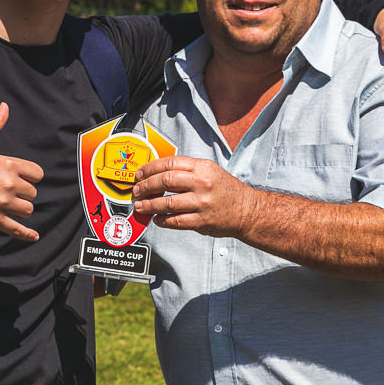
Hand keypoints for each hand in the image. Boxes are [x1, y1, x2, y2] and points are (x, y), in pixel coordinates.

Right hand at [0, 103, 43, 241]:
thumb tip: (4, 106)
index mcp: (8, 165)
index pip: (37, 173)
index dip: (30, 176)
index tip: (21, 177)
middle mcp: (8, 184)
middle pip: (32, 193)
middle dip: (24, 193)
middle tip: (9, 190)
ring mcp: (2, 204)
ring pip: (27, 210)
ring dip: (21, 209)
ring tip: (9, 205)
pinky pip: (16, 229)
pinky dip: (26, 234)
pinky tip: (34, 236)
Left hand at [132, 155, 256, 237]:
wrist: (247, 210)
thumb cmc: (225, 190)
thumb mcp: (209, 171)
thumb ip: (187, 170)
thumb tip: (157, 173)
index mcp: (202, 167)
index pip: (170, 163)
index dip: (150, 168)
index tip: (140, 174)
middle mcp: (202, 183)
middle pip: (165, 181)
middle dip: (146, 186)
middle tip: (137, 191)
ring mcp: (202, 203)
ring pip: (167, 203)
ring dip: (149, 205)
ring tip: (140, 206)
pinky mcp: (202, 221)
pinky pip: (176, 221)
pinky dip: (162, 221)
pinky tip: (157, 219)